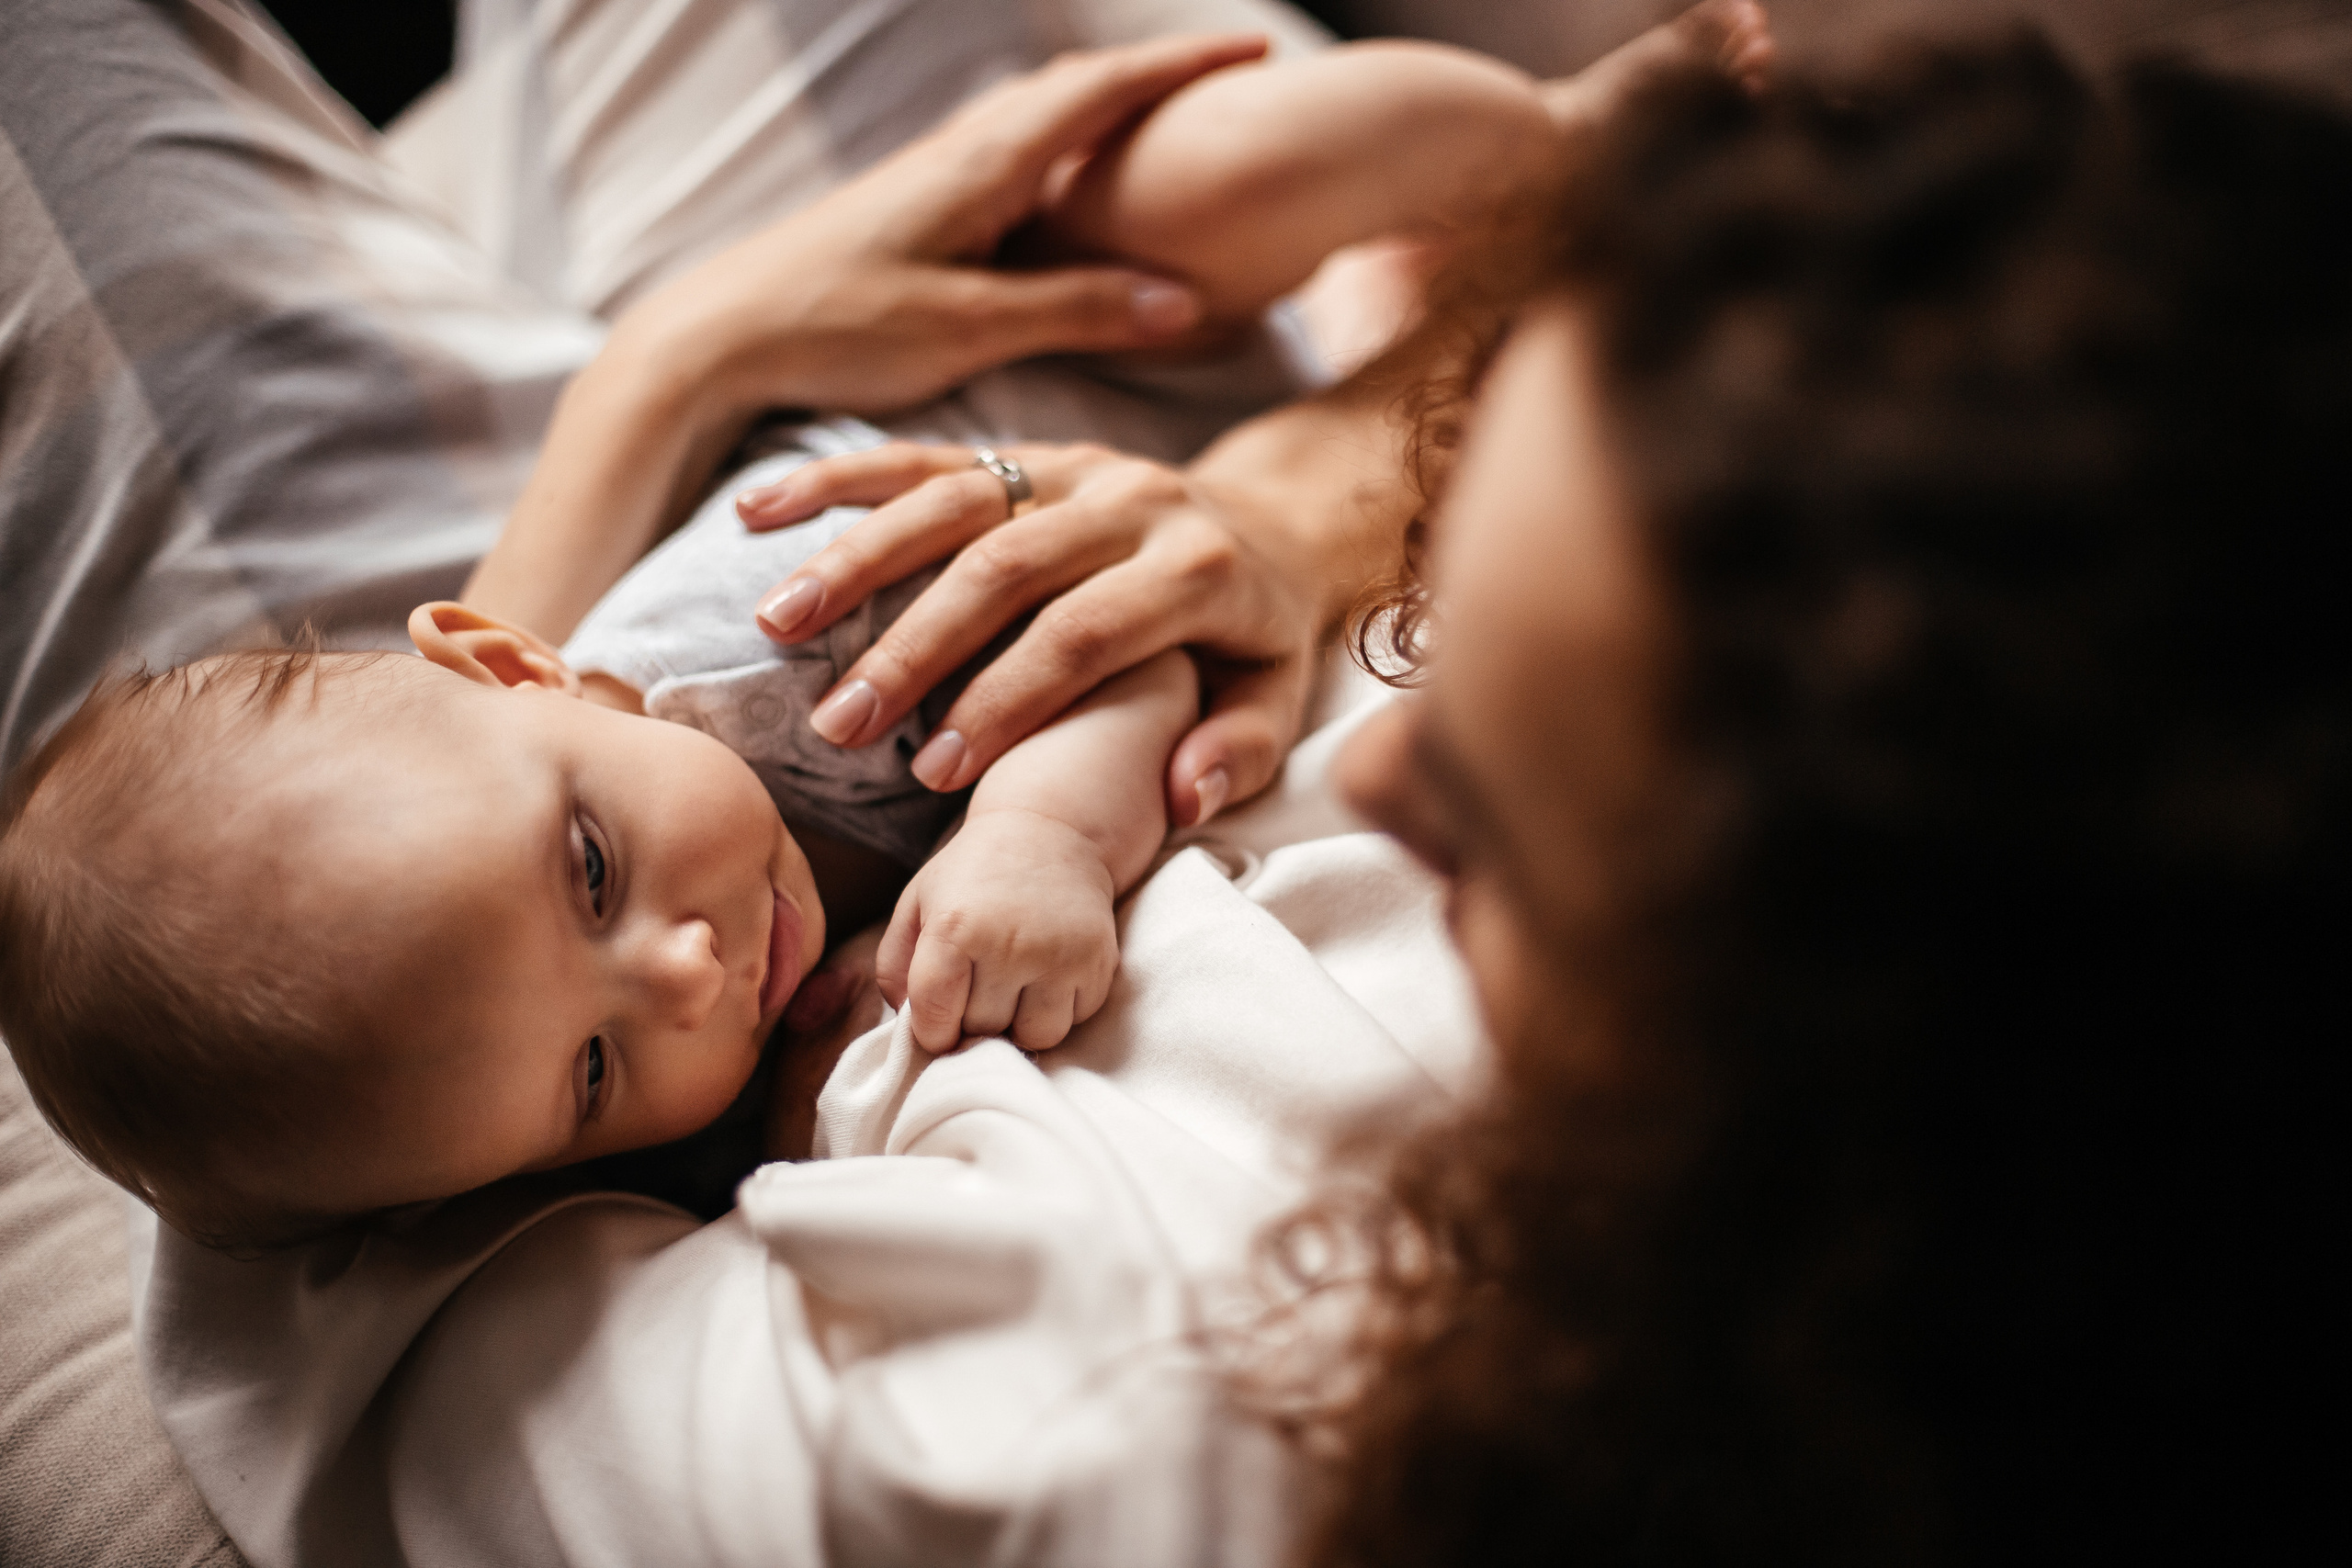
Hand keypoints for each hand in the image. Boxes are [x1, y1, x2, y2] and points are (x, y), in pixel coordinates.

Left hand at [617, 33, 1270, 418]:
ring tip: (1163, 118)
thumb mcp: (969, 325)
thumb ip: (1079, 307)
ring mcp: (931, 176)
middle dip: (1152, 77)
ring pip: (1036, 117)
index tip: (1253, 52)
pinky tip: (1065, 181)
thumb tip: (1183, 300)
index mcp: (982, 163)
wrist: (718, 336)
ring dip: (1102, 105)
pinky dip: (1059, 147)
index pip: (1101, 91)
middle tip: (1223, 75)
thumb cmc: (835, 326)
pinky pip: (1009, 155)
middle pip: (1072, 88)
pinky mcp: (911, 208)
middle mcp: (958, 152)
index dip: (1181, 69)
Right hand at [740, 441, 1336, 827]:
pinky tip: (758, 513)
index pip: (1085, 635)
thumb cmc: (1260, 637)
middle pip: (1003, 567)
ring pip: (952, 500)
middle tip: (838, 725)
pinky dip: (839, 479)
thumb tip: (1182, 796)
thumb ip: (1241, 748)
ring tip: (776, 625)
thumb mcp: (1280, 696)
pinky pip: (925, 456)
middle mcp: (1132, 500)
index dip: (1008, 702)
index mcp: (1196, 568)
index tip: (936, 772)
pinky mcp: (1029, 449)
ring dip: (855, 560)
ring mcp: (1074, 465)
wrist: (1274, 523)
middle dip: (913, 647)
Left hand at [876, 811, 1119, 1054]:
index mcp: (955, 929)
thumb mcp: (917, 905)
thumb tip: (907, 1024)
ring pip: (1033, 1037)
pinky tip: (1047, 973)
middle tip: (978, 983)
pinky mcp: (1098, 963)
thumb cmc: (972, 875)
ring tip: (1013, 986)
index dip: (932, 1032)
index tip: (938, 1023)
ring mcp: (1060, 956)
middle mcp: (1010, 945)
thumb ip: (894, 967)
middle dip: (974, 1020)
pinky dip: (1057, 1009)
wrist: (1049, 831)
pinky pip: (1073, 1021)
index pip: (935, 1018)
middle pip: (982, 1030)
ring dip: (1019, 1023)